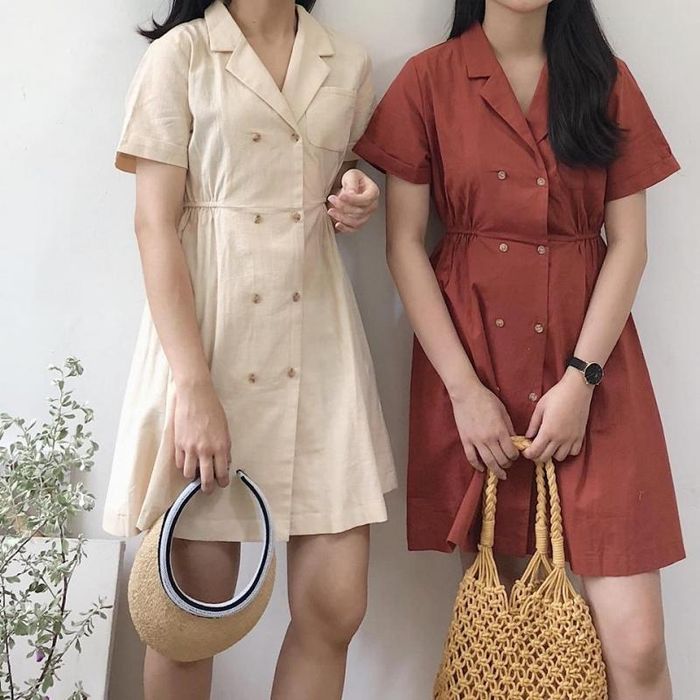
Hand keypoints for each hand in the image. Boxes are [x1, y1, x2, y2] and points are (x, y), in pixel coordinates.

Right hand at [173, 378, 231, 492]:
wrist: (195, 396)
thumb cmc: (212, 410)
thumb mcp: (225, 429)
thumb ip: (225, 447)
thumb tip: (224, 462)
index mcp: (221, 446)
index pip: (222, 473)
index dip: (222, 482)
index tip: (222, 483)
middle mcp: (206, 450)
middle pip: (206, 479)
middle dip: (208, 488)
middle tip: (208, 490)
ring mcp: (190, 448)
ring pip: (189, 474)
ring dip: (193, 477)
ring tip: (196, 475)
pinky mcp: (178, 444)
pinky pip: (180, 463)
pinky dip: (184, 466)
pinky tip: (187, 463)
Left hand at [327, 169, 379, 232]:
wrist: (350, 188)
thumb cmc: (352, 180)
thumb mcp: (351, 176)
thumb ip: (352, 184)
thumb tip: (351, 194)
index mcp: (373, 192)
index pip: (366, 199)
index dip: (353, 199)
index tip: (341, 196)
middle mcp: (373, 205)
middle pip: (360, 211)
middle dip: (343, 207)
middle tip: (331, 199)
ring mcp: (367, 215)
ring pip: (356, 221)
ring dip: (342, 217)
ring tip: (331, 211)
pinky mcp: (360, 222)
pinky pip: (353, 229)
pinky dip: (345, 228)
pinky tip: (337, 224)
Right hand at [451, 382, 518, 479]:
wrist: (466, 393)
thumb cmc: (486, 399)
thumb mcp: (503, 411)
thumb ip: (509, 427)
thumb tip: (514, 440)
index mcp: (500, 430)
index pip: (511, 452)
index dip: (515, 456)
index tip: (515, 455)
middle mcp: (489, 438)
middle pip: (501, 460)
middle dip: (507, 464)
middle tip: (509, 464)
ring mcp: (476, 440)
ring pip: (488, 462)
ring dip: (496, 470)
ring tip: (501, 474)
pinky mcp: (466, 440)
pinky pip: (471, 458)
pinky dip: (477, 465)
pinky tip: (482, 468)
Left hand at [523, 369, 593, 463]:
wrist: (577, 389)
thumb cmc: (556, 395)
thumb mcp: (540, 408)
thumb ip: (533, 424)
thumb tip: (527, 436)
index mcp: (548, 431)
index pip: (535, 451)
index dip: (528, 454)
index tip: (525, 450)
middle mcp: (560, 438)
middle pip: (545, 457)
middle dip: (537, 455)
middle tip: (534, 448)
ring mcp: (572, 439)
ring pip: (559, 457)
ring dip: (552, 454)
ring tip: (548, 445)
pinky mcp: (581, 436)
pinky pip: (573, 452)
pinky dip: (567, 451)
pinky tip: (562, 443)